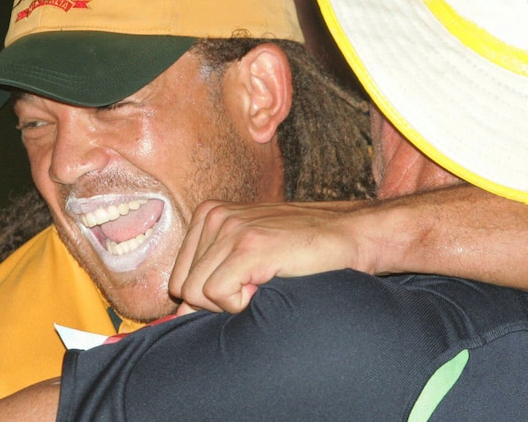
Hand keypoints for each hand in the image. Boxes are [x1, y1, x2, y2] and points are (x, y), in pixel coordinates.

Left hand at [169, 200, 370, 313]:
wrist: (350, 236)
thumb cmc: (303, 250)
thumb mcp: (247, 253)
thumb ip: (211, 274)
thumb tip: (177, 314)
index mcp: (209, 213)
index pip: (177, 278)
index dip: (209, 295)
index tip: (243, 282)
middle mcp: (215, 215)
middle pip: (183, 287)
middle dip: (216, 300)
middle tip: (255, 284)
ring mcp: (232, 228)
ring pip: (197, 294)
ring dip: (232, 301)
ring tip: (264, 280)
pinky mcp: (248, 245)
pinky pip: (218, 295)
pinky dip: (242, 303)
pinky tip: (269, 283)